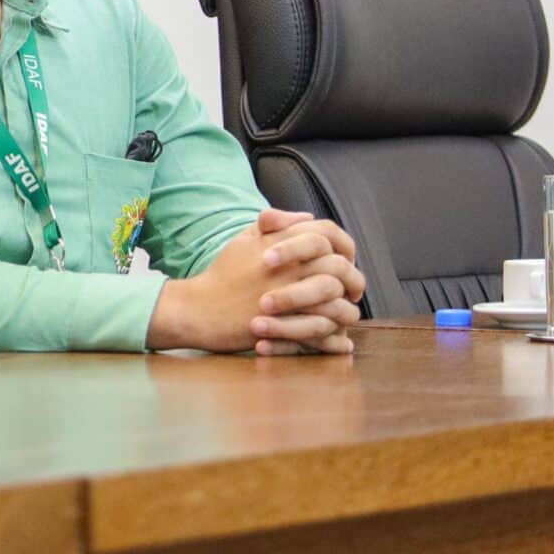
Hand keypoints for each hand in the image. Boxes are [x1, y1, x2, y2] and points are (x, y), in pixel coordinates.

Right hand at [148, 210, 365, 354]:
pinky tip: (337, 335)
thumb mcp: (243, 239)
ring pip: (337, 298)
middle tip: (354, 292)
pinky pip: (324, 327)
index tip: (347, 260)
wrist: (199, 310)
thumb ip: (275, 224)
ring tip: (346, 313)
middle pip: (339, 265)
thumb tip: (307, 217)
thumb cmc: (221, 275)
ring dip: (347, 307)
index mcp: (280, 243)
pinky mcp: (284, 323)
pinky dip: (335, 333)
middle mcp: (287, 266)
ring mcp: (287, 295)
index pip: (327, 233)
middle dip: (353, 279)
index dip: (344, 245)